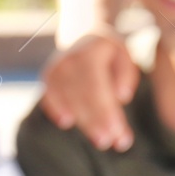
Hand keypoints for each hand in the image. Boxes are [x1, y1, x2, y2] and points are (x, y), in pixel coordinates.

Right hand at [40, 31, 139, 149]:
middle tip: (108, 142)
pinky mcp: (47, 76)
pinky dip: (54, 108)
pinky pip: (48, 95)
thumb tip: (122, 96)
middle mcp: (70, 58)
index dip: (106, 111)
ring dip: (83, 121)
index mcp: (92, 50)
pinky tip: (66, 122)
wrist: (81, 33)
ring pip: (67, 98)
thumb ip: (126, 75)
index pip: (98, 86)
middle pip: (82, 95)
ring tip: (101, 141)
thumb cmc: (108, 53)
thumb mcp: (124, 56)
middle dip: (95, 121)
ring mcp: (56, 66)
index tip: (118, 132)